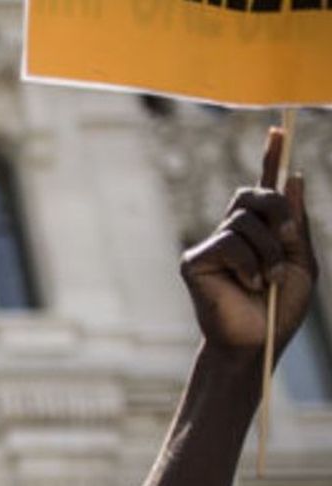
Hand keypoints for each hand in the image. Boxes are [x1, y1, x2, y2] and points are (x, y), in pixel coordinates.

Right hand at [180, 127, 317, 357]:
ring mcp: (212, 246)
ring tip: (268, 279)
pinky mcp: (195, 261)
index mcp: (260, 233)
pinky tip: (247, 284)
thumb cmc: (279, 309)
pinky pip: (229, 241)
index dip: (271, 159)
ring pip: (245, 221)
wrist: (258, 342)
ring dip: (269, 250)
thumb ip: (296, 224)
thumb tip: (293, 178)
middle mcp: (232, 233)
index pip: (265, 189)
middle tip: (287, 237)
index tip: (279, 131)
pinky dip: (248, 262)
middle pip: (253, 194)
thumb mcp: (302, 262)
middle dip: (277, 209)